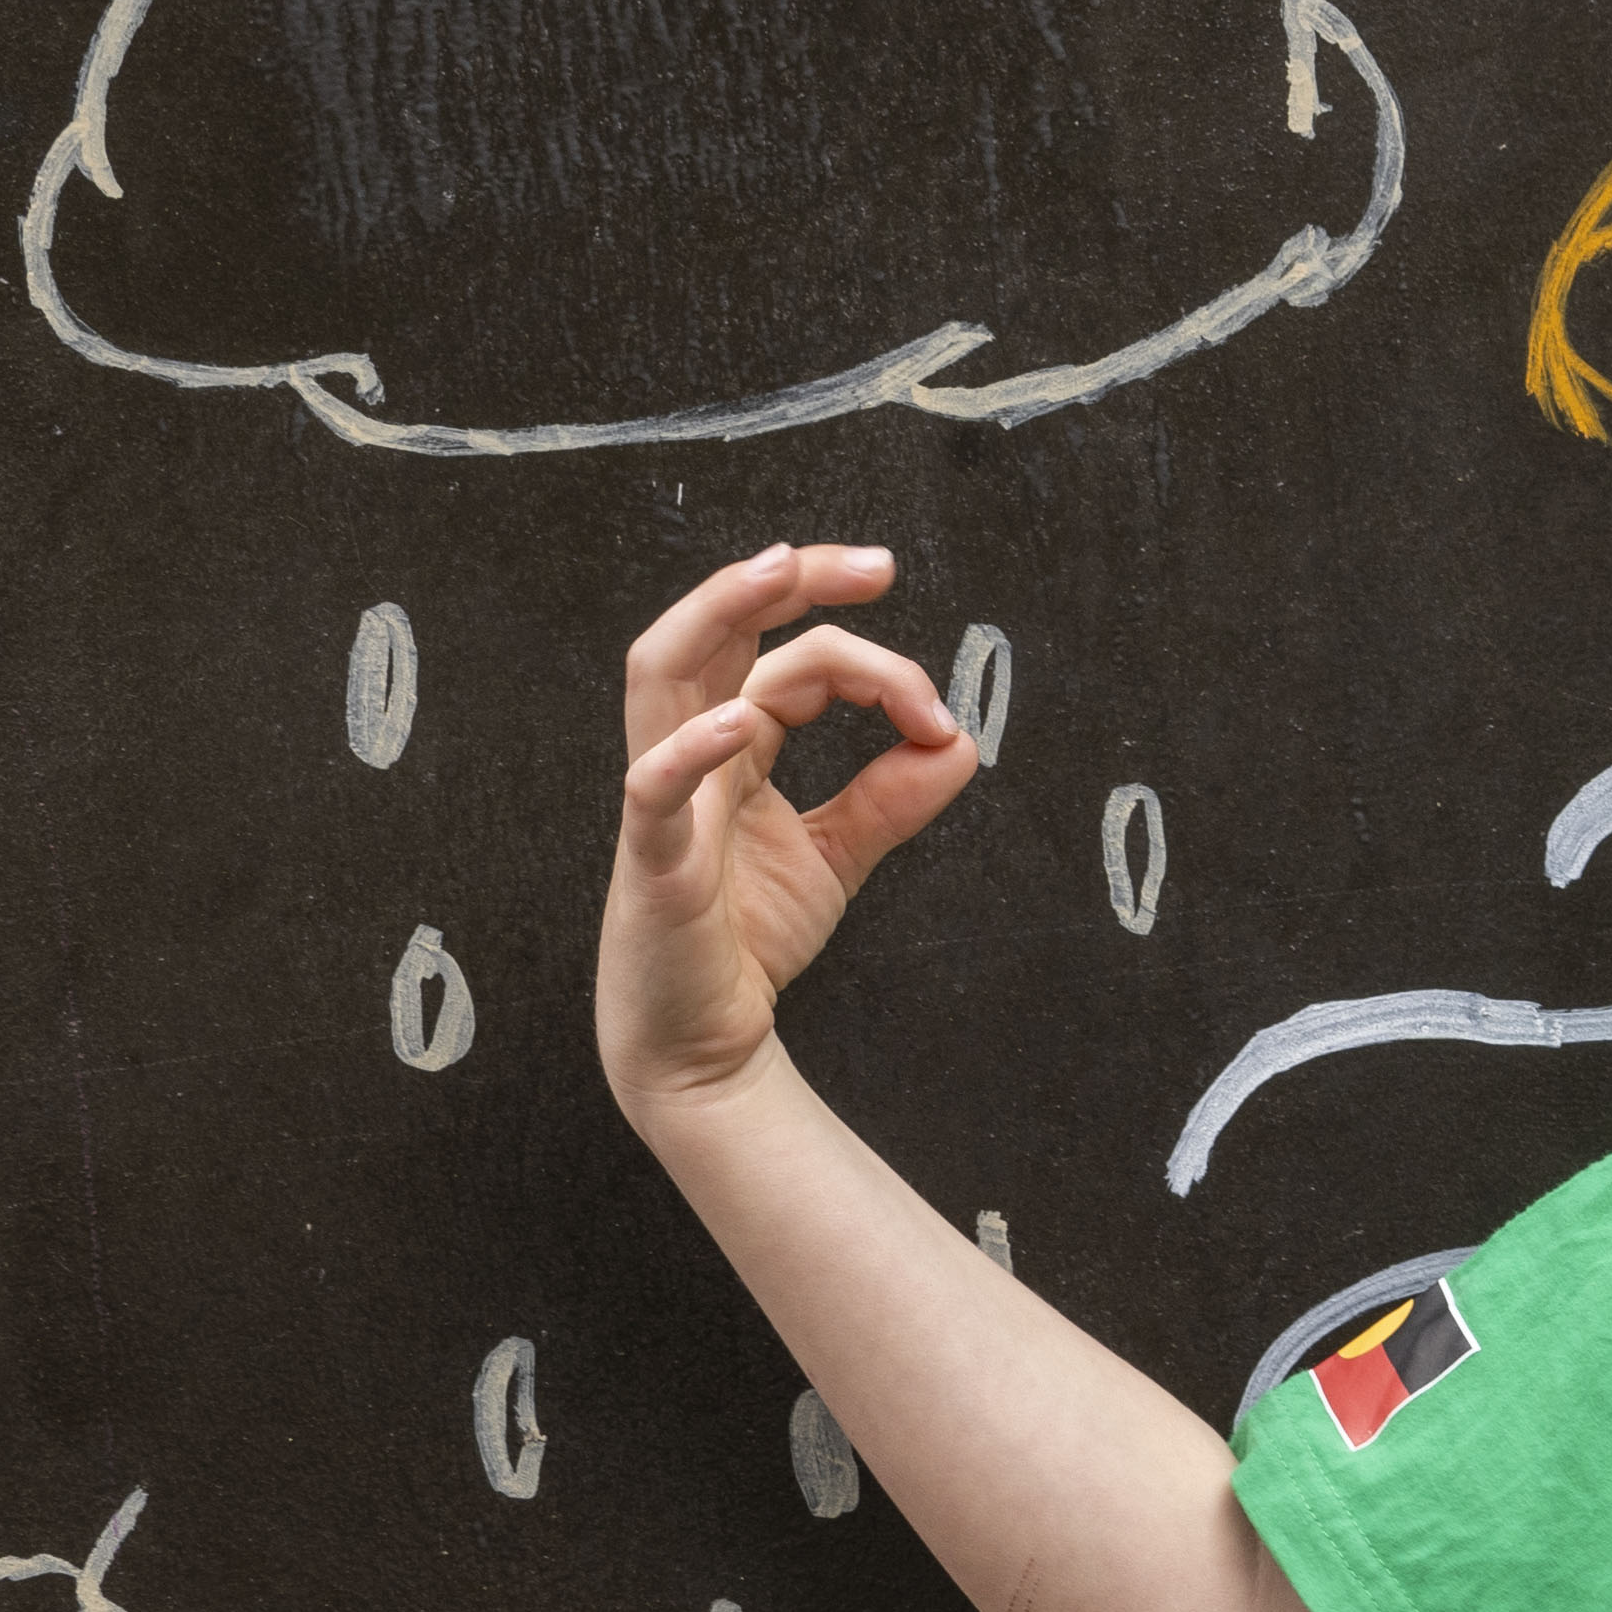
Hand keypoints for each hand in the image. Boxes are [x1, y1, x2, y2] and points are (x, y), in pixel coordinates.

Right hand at [596, 544, 975, 1115]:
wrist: (706, 1045)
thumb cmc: (746, 941)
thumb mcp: (839, 856)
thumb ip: (893, 797)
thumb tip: (959, 739)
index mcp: (733, 746)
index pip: (794, 663)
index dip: (877, 669)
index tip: (938, 710)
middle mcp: (690, 754)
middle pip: (716, 631)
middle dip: (788, 579)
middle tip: (876, 566)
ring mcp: (664, 800)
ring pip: (661, 672)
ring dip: (718, 609)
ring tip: (780, 568)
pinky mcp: (654, 863)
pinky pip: (653, 789)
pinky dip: (691, 748)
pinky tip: (741, 723)